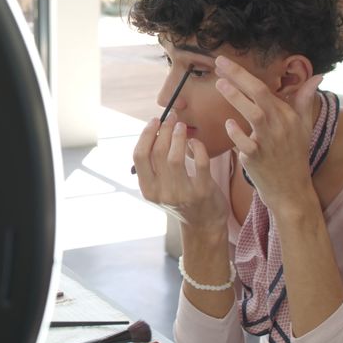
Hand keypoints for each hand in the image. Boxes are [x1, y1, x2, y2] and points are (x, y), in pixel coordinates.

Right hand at [133, 111, 227, 234]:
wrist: (203, 224)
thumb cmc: (181, 198)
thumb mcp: (160, 187)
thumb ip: (154, 166)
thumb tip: (155, 131)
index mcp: (148, 189)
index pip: (139, 156)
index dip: (146, 135)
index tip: (155, 121)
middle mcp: (162, 193)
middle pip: (157, 153)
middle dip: (164, 130)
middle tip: (172, 118)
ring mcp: (182, 194)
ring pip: (175, 157)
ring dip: (179, 136)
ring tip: (182, 127)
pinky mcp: (202, 192)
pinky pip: (200, 163)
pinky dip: (198, 148)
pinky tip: (195, 142)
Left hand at [213, 56, 323, 209]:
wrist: (292, 190)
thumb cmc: (294, 156)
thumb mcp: (304, 127)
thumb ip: (304, 101)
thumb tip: (317, 77)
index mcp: (288, 115)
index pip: (265, 88)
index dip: (244, 74)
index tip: (225, 62)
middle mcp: (279, 125)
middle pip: (260, 94)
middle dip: (239, 76)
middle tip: (219, 62)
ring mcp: (268, 142)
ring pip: (254, 114)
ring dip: (237, 98)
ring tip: (219, 83)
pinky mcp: (257, 159)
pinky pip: (246, 143)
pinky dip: (237, 133)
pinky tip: (228, 123)